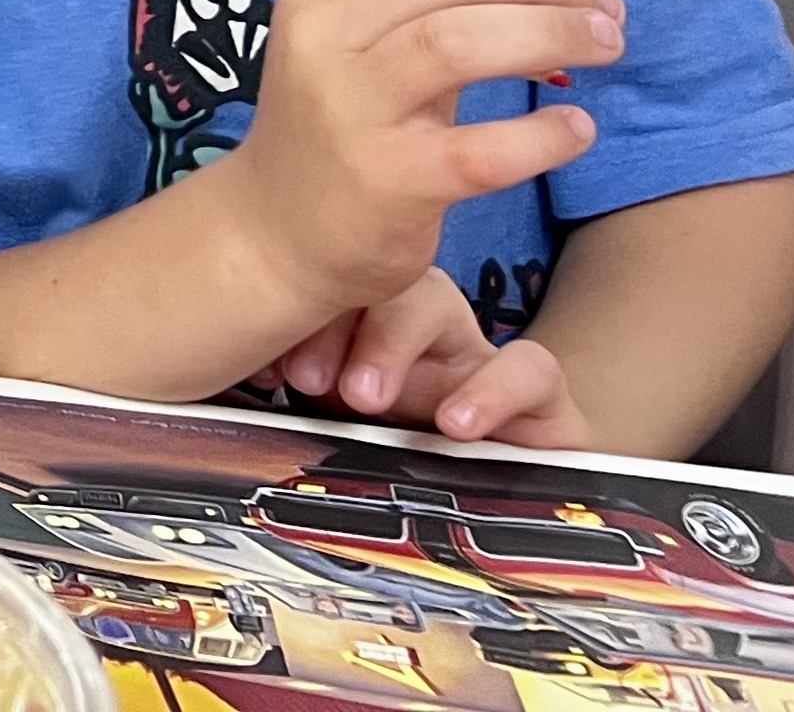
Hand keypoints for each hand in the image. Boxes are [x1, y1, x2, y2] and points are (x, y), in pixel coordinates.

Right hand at [222, 0, 621, 318]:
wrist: (276, 231)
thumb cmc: (329, 121)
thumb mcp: (345, 27)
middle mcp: (324, 37)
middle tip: (604, 5)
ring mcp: (350, 110)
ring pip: (460, 42)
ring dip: (553, 34)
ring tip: (605, 44)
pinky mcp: (387, 182)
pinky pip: (481, 150)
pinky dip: (543, 135)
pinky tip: (577, 128)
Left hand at [268, 269, 591, 445]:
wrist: (505, 517)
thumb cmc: (398, 464)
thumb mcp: (338, 432)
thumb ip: (303, 397)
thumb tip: (250, 376)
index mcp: (358, 325)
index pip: (321, 277)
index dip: (291, 307)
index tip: (267, 366)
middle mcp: (418, 327)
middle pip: (371, 275)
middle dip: (333, 317)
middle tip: (307, 379)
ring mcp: (477, 356)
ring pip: (436, 301)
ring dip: (392, 339)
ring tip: (366, 398)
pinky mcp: (543, 402)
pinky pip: (533, 367)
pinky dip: (494, 389)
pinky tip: (456, 424)